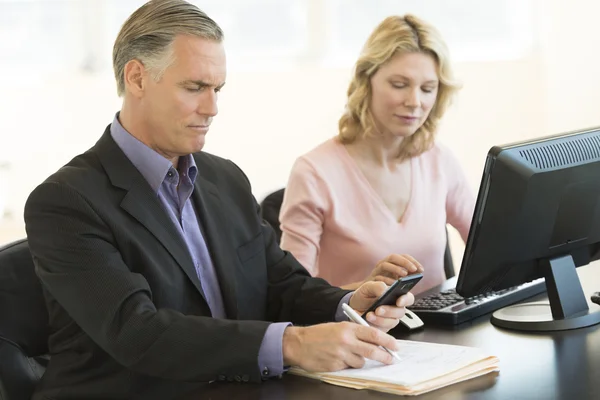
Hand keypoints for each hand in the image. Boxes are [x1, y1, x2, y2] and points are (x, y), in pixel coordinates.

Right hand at [282, 322, 397, 371]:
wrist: (299, 343)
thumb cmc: (319, 334)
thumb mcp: (338, 327)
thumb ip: (356, 333)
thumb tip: (374, 341)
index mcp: (348, 328)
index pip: (374, 334)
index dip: (388, 341)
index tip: (395, 346)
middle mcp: (346, 341)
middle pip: (372, 351)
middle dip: (384, 356)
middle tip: (391, 359)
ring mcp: (341, 355)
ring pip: (361, 362)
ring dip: (359, 360)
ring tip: (348, 355)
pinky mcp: (335, 366)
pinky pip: (348, 368)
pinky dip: (347, 365)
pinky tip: (338, 359)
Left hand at [349, 281, 414, 331]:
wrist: (353, 307)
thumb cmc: (363, 296)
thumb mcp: (367, 287)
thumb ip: (377, 286)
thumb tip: (385, 289)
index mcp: (396, 296)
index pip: (408, 298)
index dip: (406, 299)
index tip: (399, 301)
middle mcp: (396, 308)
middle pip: (401, 312)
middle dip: (389, 311)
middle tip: (378, 309)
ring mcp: (390, 319)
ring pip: (392, 322)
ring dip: (380, 319)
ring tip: (369, 314)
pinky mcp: (384, 328)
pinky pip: (384, 329)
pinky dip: (375, 324)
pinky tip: (367, 319)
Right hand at [365, 254, 423, 285]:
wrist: (370, 295)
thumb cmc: (387, 287)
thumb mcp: (399, 280)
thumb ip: (408, 275)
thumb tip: (419, 272)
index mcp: (392, 263)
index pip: (403, 256)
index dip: (412, 261)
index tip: (421, 270)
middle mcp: (383, 264)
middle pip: (393, 257)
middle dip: (404, 262)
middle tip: (414, 270)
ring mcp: (376, 271)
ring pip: (384, 264)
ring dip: (395, 268)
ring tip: (404, 274)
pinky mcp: (370, 280)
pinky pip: (378, 277)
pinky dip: (386, 280)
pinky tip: (393, 285)